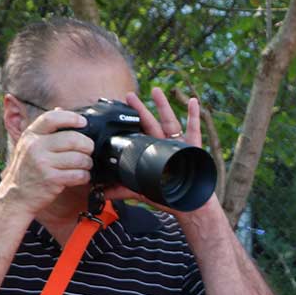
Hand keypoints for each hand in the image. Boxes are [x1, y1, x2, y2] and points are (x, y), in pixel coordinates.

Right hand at [0, 108, 94, 213]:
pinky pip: (78, 174)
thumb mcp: (29, 144)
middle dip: (87, 145)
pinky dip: (84, 176)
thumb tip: (61, 109)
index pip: (52, 118)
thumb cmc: (26, 169)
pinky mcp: (51, 180)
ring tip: (84, 165)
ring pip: (79, 158)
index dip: (72, 118)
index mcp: (31, 135)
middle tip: (88, 149)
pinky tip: (80, 176)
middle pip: (73, 138)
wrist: (15, 196)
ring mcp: (43, 163)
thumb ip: (45, 129)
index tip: (83, 122)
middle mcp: (35, 147)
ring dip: (87, 163)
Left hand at [103, 87, 206, 209]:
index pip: (140, 134)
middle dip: (140, 109)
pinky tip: (193, 102)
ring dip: (163, 106)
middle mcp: (165, 145)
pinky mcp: (193, 147)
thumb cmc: (168, 196)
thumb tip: (101, 193)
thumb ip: (123, 191)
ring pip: (170, 121)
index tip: (120, 111)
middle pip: (151, 123)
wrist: (190, 204)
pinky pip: (194, 129)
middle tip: (128, 95)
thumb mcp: (143, 192)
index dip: (131, 122)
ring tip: (155, 90)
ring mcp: (179, 144)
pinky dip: (194, 115)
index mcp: (153, 152)